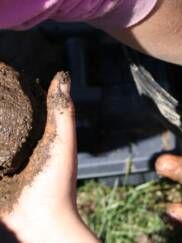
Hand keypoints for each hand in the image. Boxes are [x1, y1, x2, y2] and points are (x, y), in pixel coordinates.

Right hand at [1, 73, 96, 242]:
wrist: (42, 221)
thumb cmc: (58, 181)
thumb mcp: (63, 142)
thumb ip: (62, 112)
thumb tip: (62, 76)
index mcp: (35, 134)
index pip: (20, 106)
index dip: (9, 92)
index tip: (0, 74)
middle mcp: (15, 145)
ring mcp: (0, 162)